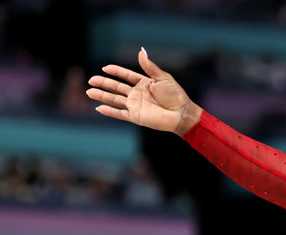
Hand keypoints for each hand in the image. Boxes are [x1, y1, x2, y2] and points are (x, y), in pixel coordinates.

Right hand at [86, 47, 201, 135]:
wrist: (181, 113)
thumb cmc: (175, 95)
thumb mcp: (162, 78)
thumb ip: (149, 66)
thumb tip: (141, 50)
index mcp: (144, 83)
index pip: (126, 76)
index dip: (116, 71)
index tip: (105, 68)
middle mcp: (138, 94)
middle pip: (117, 87)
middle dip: (104, 83)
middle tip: (90, 80)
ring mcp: (136, 105)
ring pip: (115, 100)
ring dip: (102, 96)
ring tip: (89, 92)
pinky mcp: (136, 116)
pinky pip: (120, 114)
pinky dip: (110, 112)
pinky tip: (99, 108)